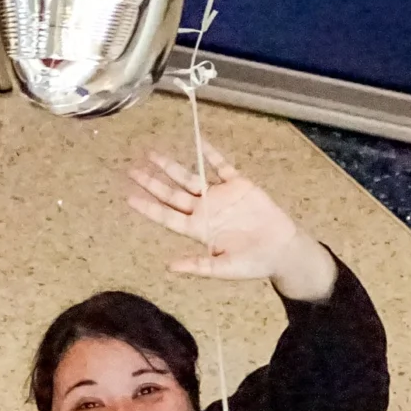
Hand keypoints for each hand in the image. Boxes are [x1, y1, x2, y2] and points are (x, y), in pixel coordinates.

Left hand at [125, 146, 336, 300]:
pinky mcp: (238, 185)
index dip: (149, 207)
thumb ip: (198, 266)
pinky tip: (199, 141)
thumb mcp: (223, 269)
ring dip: (172, 166)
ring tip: (153, 154)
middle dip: (152, 182)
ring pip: (190, 177)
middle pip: (172, 194)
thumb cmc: (252, 264)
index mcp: (198, 230)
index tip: (129, 197)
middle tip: (132, 171)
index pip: (167, 216)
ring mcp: (220, 196)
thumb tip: (170, 267)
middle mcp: (204, 210)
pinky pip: (221, 166)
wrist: (281, 250)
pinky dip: (211, 154)